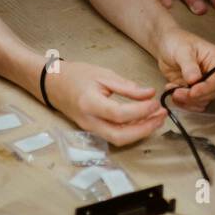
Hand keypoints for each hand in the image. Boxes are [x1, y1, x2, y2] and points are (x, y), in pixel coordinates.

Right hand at [45, 60, 165, 144]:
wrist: (53, 84)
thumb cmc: (76, 75)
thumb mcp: (103, 74)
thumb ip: (127, 87)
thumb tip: (149, 94)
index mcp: (90, 104)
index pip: (119, 114)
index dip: (141, 111)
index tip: (155, 102)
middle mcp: (90, 121)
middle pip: (120, 136)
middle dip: (145, 129)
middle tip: (161, 116)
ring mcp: (91, 129)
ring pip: (119, 139)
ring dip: (141, 132)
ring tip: (157, 117)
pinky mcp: (94, 130)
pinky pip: (115, 135)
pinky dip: (131, 131)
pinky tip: (143, 120)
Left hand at [154, 29, 214, 110]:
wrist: (165, 45)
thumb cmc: (176, 42)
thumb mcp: (182, 50)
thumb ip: (189, 65)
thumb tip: (195, 80)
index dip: (205, 88)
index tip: (192, 92)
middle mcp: (214, 72)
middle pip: (211, 93)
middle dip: (193, 96)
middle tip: (176, 93)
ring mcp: (205, 82)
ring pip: (203, 101)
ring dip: (187, 101)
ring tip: (172, 91)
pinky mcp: (195, 90)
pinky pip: (194, 103)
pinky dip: (184, 103)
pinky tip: (172, 92)